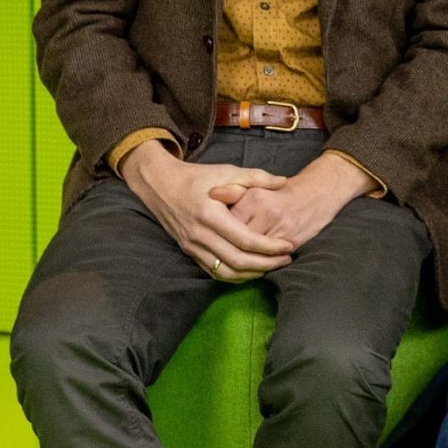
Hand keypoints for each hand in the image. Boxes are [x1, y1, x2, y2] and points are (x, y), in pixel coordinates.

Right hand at [123, 143, 292, 279]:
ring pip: (226, 272)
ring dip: (253, 273)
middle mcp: (199, 234)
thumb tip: (283, 181)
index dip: (270, 247)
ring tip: (273, 266)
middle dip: (267, 264)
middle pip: (238, 261)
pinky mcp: (189, 251)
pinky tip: (253, 269)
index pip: (245, 240)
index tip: (289, 246)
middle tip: (287, 259)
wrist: (159, 184)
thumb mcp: (226, 171)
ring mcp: (192, 246)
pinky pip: (215, 272)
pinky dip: (236, 275)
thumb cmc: (196, 177)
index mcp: (210, 215)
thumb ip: (256, 177)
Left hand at [218, 153, 370, 252]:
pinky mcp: (291, 243)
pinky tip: (249, 264)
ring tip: (232, 258)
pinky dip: (256, 264)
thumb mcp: (256, 184)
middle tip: (220, 247)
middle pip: (238, 239)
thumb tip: (212, 194)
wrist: (317, 194)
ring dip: (241, 259)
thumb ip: (233, 189)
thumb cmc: (281, 191)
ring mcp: (282, 230)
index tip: (216, 232)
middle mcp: (269, 214)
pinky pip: (267, 259)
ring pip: (253, 252)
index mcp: (256, 198)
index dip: (220, 230)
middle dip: (228, 246)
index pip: (228, 222)